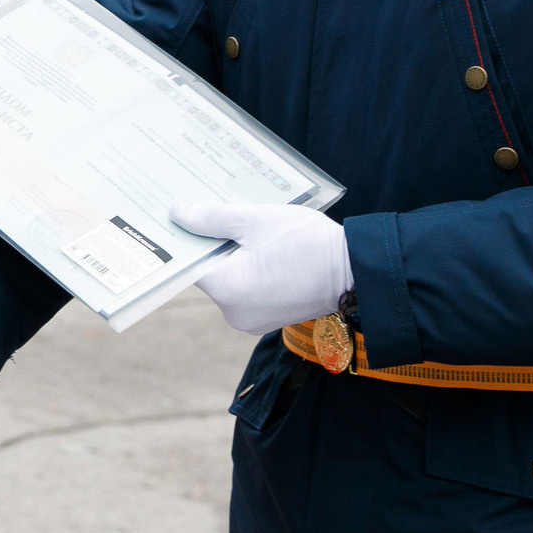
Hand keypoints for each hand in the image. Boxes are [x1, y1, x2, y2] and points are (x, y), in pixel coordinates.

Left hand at [168, 197, 352, 335]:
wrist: (356, 271)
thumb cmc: (308, 243)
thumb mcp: (256, 220)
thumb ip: (212, 218)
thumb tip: (177, 213)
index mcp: (228, 290)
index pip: (188, 264)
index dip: (184, 238)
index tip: (181, 217)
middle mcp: (234, 313)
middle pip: (208, 272)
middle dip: (211, 243)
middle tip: (216, 213)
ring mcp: (251, 320)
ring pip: (228, 279)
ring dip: (232, 255)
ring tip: (245, 228)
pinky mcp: (267, 318)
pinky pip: (245, 289)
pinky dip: (248, 269)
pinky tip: (260, 247)